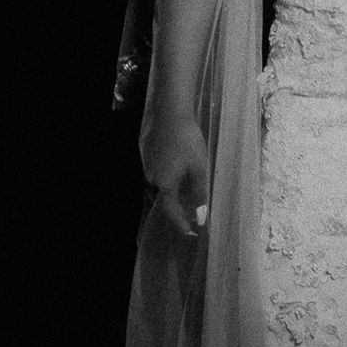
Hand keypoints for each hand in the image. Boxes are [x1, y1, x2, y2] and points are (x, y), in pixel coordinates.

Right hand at [144, 116, 211, 236]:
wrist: (169, 112)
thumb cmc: (187, 140)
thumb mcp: (198, 168)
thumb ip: (199, 194)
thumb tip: (200, 218)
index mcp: (165, 184)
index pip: (171, 212)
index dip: (181, 224)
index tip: (190, 233)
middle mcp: (152, 177)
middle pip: (164, 197)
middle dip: (176, 205)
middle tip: (190, 210)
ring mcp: (146, 164)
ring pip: (159, 183)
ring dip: (171, 187)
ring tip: (185, 185)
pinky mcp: (145, 152)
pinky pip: (156, 170)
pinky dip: (166, 173)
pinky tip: (176, 162)